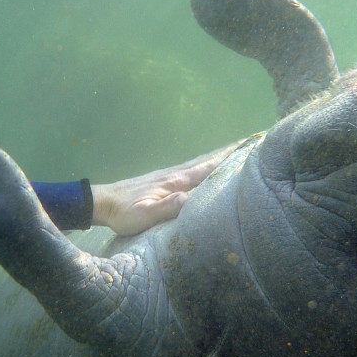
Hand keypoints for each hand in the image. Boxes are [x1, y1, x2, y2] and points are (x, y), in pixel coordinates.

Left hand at [91, 140, 242, 235]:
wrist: (103, 203)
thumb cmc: (124, 213)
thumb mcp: (144, 216)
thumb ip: (166, 207)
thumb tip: (190, 198)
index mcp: (176, 181)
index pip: (209, 167)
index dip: (230, 158)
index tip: (250, 147)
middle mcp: (177, 173)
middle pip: (209, 159)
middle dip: (231, 151)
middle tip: (254, 141)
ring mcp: (171, 174)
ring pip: (202, 162)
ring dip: (221, 155)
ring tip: (239, 149)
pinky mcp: (165, 179)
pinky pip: (194, 168)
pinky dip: (208, 162)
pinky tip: (210, 164)